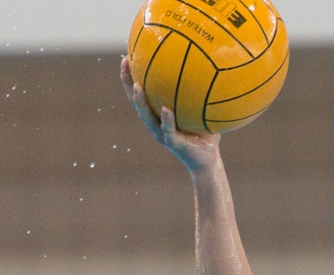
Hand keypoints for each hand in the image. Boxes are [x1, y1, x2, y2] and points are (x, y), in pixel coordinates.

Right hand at [120, 56, 220, 172]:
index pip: (141, 92)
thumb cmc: (205, 134)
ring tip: (137, 86)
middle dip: (128, 82)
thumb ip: (199, 92)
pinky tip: (165, 110)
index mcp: (157, 114)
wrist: (208, 161)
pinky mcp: (173, 143)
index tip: (127, 55)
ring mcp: (161, 134)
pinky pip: (167, 130)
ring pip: (146, 116)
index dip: (131, 75)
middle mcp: (155, 123)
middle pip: (135, 101)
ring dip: (140, 101)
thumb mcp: (202, 110)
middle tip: (124, 62)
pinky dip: (166, 120)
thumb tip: (209, 65)